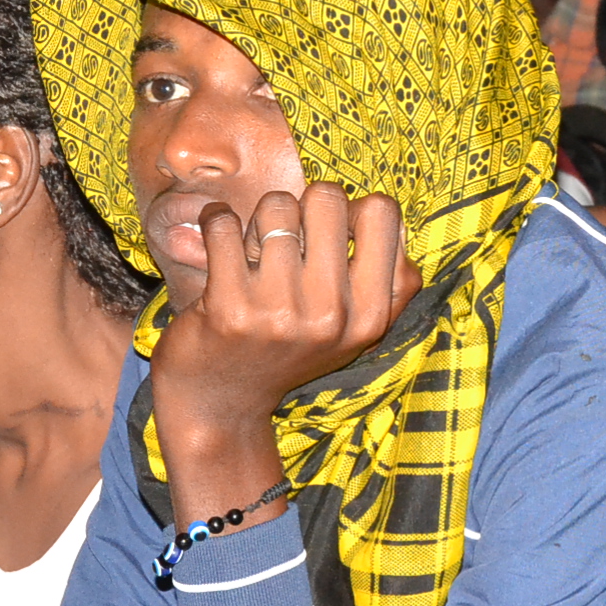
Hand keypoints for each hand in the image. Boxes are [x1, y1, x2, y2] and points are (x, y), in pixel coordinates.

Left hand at [147, 186, 422, 523]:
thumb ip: (389, 280)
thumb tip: (383, 213)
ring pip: (275, 208)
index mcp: (371, 316)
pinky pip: (224, 223)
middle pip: (327, 198)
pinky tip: (216, 236)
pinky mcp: (230, 307)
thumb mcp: (357, 332)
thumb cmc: (290, 353)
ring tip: (250, 253)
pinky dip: (216, 218)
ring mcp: (280, 311)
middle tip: (284, 242)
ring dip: (257, 221)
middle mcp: (332, 314)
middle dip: (301, 208)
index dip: (351, 210)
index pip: (383, 213)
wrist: (222, 406)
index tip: (326, 233)